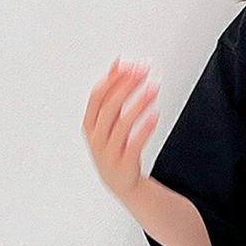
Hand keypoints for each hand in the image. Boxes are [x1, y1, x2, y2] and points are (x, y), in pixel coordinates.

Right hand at [82, 57, 159, 201]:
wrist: (120, 182)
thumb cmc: (114, 146)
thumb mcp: (108, 119)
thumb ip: (112, 91)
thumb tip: (118, 63)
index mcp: (90, 124)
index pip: (98, 97)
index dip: (113, 79)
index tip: (129, 65)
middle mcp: (97, 137)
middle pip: (110, 107)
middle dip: (127, 87)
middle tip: (143, 72)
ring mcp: (109, 152)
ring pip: (122, 124)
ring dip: (138, 103)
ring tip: (153, 89)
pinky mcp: (125, 164)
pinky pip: (134, 144)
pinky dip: (144, 128)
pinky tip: (155, 114)